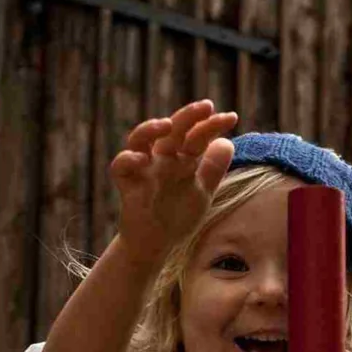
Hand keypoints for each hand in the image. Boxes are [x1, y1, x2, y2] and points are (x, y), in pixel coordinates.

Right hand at [111, 100, 237, 265]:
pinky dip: (127, 160)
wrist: (157, 245)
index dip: (212, 125)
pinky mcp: (127, 185)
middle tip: (206, 106)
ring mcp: (143, 170)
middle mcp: (161, 159)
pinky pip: (120, 167)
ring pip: (139, 139)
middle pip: (171, 131)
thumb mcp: (202, 192)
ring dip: (150, 128)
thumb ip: (214, 169)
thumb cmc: (177, 216)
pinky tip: (141, 160)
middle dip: (187, 116)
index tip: (231, 117)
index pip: (196, 136)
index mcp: (181, 159)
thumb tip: (227, 142)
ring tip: (166, 125)